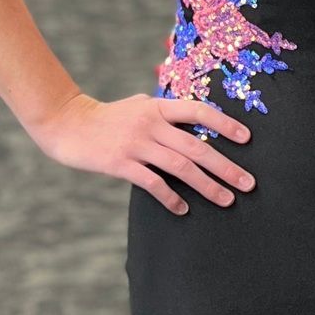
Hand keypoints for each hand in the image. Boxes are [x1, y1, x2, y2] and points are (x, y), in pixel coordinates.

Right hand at [28, 92, 254, 216]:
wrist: (66, 124)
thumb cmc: (106, 117)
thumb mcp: (137, 105)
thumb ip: (162, 111)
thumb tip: (188, 116)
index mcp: (158, 107)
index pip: (198, 111)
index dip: (224, 123)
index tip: (247, 139)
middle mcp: (151, 124)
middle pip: (197, 146)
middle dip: (226, 166)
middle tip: (248, 183)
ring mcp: (136, 144)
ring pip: (181, 167)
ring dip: (207, 185)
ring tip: (227, 199)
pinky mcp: (121, 164)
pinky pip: (153, 183)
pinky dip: (171, 197)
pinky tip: (183, 209)